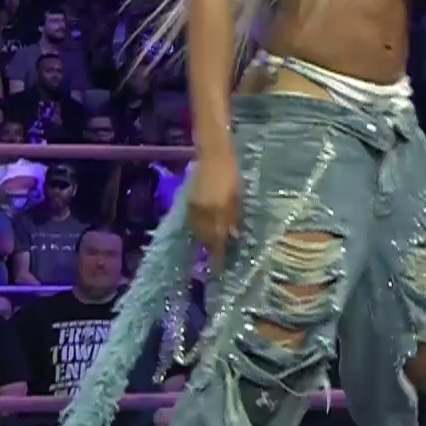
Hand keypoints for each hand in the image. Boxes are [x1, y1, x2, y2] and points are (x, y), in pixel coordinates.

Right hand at [188, 134, 239, 265]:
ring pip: (197, 231)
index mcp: (217, 211)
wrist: (213, 153)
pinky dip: (199, 228)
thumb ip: (233, 218)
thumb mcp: (237, 197)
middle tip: (216, 258)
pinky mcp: (188, 201)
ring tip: (211, 245)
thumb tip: (232, 237)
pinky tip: (204, 228)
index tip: (218, 272)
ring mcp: (193, 207)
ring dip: (204, 239)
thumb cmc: (231, 173)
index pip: (217, 242)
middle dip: (211, 249)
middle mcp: (203, 212)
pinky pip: (192, 221)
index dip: (217, 258)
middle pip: (205, 238)